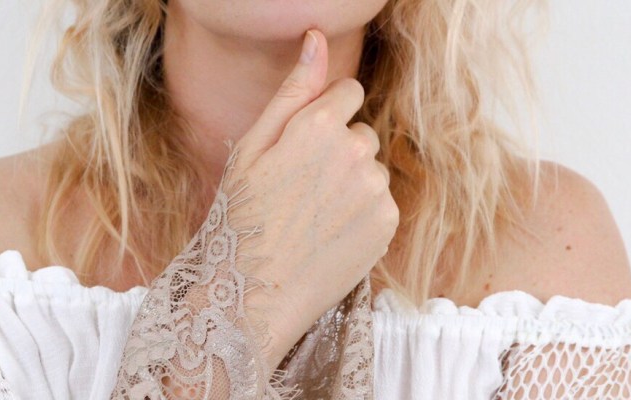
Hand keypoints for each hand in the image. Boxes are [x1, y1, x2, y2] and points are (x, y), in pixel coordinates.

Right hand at [222, 29, 398, 365]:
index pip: (349, 91)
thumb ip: (293, 90)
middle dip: (337, 151)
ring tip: (312, 216)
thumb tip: (317, 38)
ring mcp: (376, 188)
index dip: (325, 116)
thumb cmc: (242, 218)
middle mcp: (355, 150)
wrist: (255, 294)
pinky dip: (361, 214)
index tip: (304, 146)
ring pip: (371, 169)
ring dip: (350, 184)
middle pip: (361, 132)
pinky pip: (380, 202)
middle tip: (299, 190)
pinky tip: (329, 234)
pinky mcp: (388, 221)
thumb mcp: (252, 147)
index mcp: (318, 124)